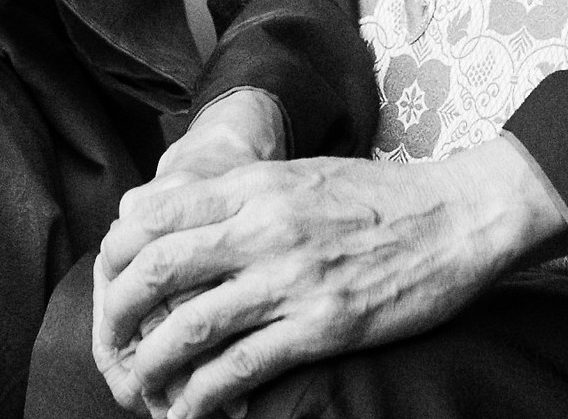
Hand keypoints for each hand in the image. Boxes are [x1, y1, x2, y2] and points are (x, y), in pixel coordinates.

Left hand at [95, 137, 567, 418]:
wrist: (457, 217)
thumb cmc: (377, 197)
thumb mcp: (297, 173)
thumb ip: (239, 192)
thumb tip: (172, 212)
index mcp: (255, 184)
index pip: (156, 212)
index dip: (118, 252)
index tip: (109, 281)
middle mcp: (264, 226)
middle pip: (158, 267)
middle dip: (120, 312)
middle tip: (112, 340)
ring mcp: (292, 278)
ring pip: (192, 323)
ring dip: (152, 361)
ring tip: (138, 384)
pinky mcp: (322, 326)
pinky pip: (242, 366)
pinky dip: (203, 395)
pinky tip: (187, 411)